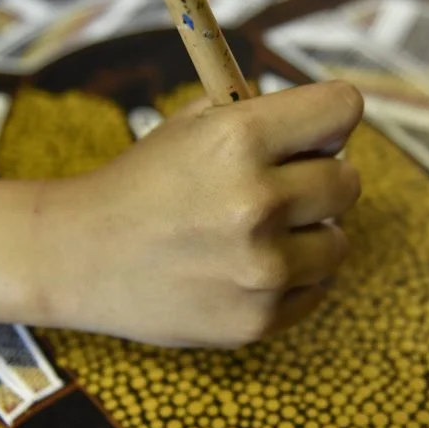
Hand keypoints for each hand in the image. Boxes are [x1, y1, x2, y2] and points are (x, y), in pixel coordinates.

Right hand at [31, 81, 363, 347]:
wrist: (80, 259)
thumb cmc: (140, 184)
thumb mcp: (189, 126)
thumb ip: (259, 114)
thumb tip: (329, 126)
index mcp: (238, 139)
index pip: (343, 107)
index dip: (330, 119)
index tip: (315, 134)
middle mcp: (256, 203)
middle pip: (348, 180)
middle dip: (319, 179)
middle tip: (280, 189)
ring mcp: (260, 269)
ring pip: (337, 241)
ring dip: (309, 235)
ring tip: (261, 235)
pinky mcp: (258, 320)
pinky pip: (315, 290)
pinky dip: (292, 280)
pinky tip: (248, 271)